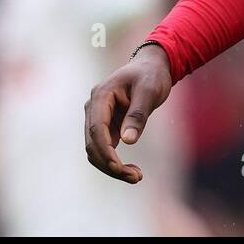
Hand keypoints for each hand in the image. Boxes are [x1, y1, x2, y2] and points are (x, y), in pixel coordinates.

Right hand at [84, 43, 172, 183]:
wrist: (151, 66)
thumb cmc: (151, 75)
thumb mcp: (149, 91)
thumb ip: (138, 114)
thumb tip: (128, 141)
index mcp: (101, 96)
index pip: (97, 129)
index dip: (105, 151)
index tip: (119, 168)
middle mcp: (93, 108)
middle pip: (92, 144)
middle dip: (110, 164)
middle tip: (136, 177)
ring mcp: (97, 117)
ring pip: (95, 150)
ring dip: (111, 167)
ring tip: (137, 176)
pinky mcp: (105, 126)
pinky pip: (104, 148)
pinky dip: (114, 162)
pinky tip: (132, 170)